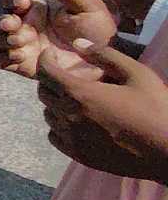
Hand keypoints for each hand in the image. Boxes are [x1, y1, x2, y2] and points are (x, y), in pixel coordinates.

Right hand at [0, 0, 116, 78]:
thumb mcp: (87, 7)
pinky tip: (19, 57)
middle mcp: (25, 27)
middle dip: (3, 21)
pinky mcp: (22, 65)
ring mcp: (23, 46)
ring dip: (2, 39)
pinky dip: (3, 58)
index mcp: (36, 10)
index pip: (12, 1)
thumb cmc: (98, 31)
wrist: (105, 62)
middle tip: (13, 25)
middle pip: (0, 20)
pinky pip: (1, 61)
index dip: (11, 0)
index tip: (22, 3)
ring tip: (19, 42)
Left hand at [35, 40, 167, 181]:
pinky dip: (59, 125)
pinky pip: (55, 137)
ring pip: (49, 115)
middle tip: (66, 74)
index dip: (45, 59)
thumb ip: (105, 56)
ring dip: (56, 102)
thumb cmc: (155, 108)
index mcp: (80, 94)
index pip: (46, 72)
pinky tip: (76, 121)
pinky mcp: (79, 155)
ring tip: (74, 97)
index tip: (51, 54)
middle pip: (44, 93)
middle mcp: (69, 116)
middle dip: (51, 79)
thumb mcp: (136, 74)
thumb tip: (77, 43)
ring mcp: (72, 139)